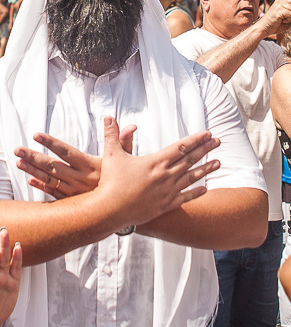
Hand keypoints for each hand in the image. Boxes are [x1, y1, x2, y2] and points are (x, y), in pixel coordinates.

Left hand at [15, 126, 136, 197]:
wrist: (127, 208)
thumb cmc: (126, 180)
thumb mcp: (125, 158)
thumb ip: (122, 139)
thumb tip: (119, 121)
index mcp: (91, 166)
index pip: (66, 152)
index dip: (50, 143)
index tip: (36, 135)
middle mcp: (80, 179)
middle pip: (53, 167)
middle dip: (34, 157)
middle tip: (17, 150)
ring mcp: (75, 192)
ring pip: (50, 180)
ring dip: (33, 171)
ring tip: (18, 163)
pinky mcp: (74, 202)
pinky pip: (54, 195)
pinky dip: (42, 187)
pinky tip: (31, 180)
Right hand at [98, 116, 220, 226]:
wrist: (110, 209)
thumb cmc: (110, 182)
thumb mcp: (111, 155)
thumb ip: (112, 135)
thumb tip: (108, 117)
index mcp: (155, 162)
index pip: (180, 147)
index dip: (195, 139)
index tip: (207, 134)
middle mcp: (165, 175)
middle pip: (190, 159)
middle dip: (205, 149)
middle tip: (218, 142)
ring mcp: (167, 191)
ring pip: (191, 178)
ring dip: (205, 169)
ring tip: (218, 163)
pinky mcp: (165, 205)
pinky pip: (185, 197)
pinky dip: (196, 193)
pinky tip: (206, 189)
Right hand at [260, 0, 290, 36]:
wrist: (262, 29)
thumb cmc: (273, 26)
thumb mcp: (286, 19)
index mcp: (280, 2)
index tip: (289, 16)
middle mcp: (280, 2)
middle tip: (285, 20)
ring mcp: (279, 5)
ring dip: (290, 17)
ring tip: (283, 21)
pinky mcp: (278, 11)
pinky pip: (290, 14)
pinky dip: (289, 19)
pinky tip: (282, 21)